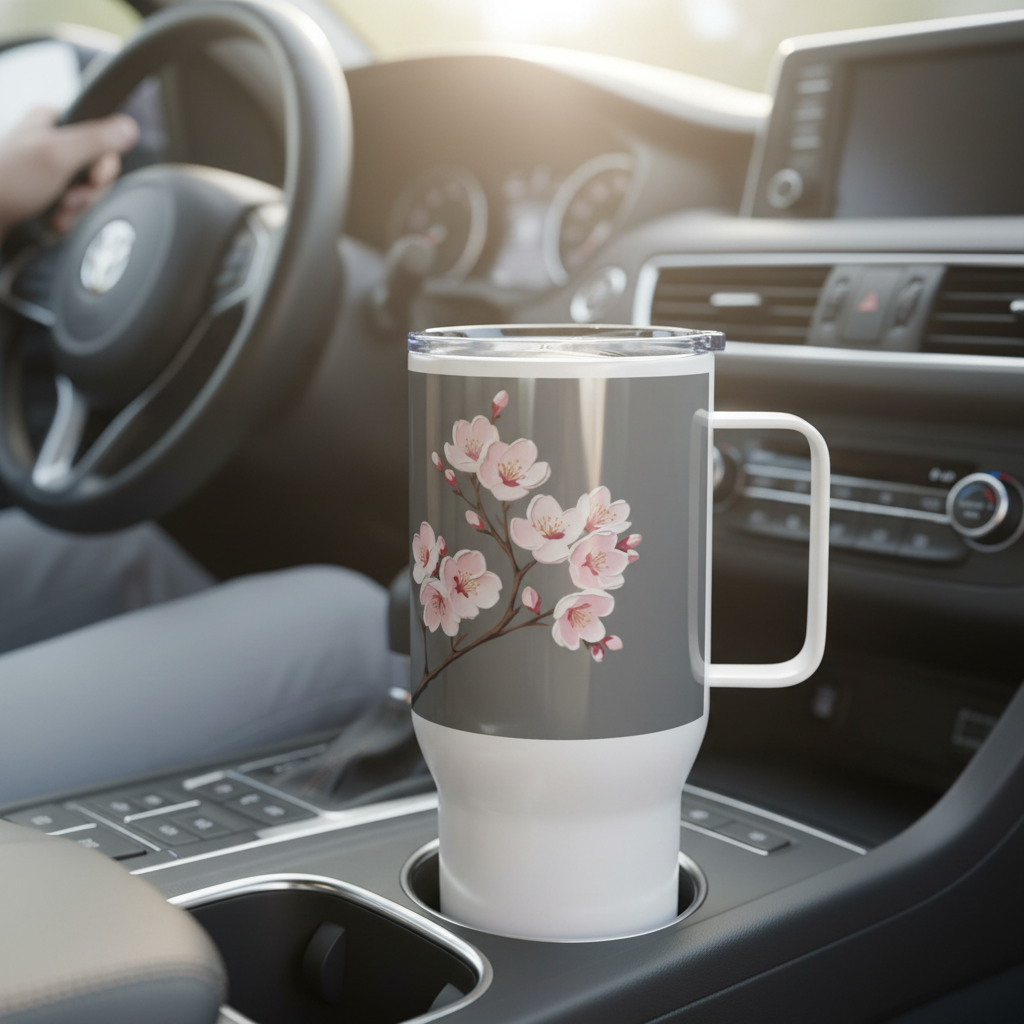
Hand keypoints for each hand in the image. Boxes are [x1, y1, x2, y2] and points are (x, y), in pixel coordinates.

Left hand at [0, 107, 139, 239]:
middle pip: (97, 167)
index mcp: (52, 120)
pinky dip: (69, 216)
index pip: (102, 136)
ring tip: (60, 212)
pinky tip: (55, 219)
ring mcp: (50, 168)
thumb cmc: (8, 183)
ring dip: (78, 208)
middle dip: (89, 191)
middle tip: (72, 199)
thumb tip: (129, 126)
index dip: (104, 162)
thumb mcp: (57, 155)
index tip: (94, 178)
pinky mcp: (47, 191)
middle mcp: (51, 141)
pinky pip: (74, 205)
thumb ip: (96, 140)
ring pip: (87, 189)